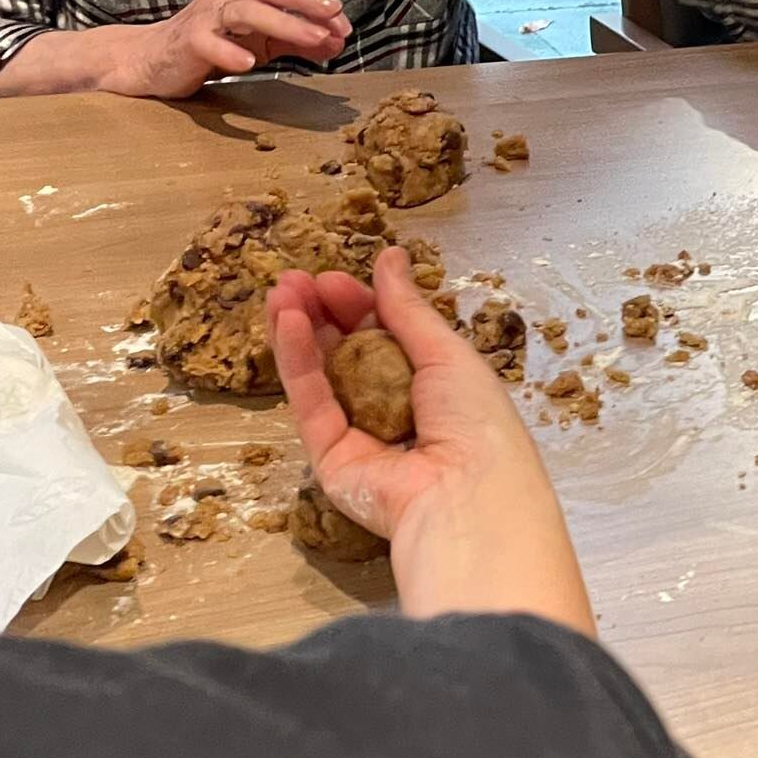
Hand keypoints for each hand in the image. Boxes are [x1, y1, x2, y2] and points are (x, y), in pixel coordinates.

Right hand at [107, 0, 350, 98]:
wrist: (151, 61)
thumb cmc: (210, 46)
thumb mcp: (261, 43)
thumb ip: (296, 42)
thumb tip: (337, 41)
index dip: (315, 0)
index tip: (343, 19)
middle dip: (303, 1)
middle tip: (334, 15)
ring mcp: (206, 19)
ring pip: (245, 12)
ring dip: (282, 25)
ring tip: (313, 40)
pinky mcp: (188, 43)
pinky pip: (208, 43)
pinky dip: (228, 52)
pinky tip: (248, 65)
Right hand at [266, 247, 596, 636]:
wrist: (465, 499)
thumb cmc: (477, 424)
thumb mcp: (447, 354)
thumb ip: (408, 309)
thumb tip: (390, 258)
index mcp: (440, 388)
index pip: (391, 337)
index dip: (363, 305)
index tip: (336, 277)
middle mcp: (400, 412)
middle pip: (351, 354)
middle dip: (326, 314)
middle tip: (300, 279)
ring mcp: (363, 437)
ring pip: (324, 376)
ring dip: (301, 331)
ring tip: (281, 291)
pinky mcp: (331, 459)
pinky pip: (311, 404)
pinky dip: (297, 362)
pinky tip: (287, 322)